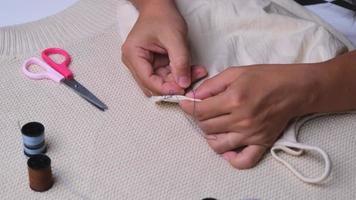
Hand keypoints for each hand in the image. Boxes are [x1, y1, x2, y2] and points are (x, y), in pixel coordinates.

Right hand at [122, 2, 206, 95]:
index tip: (182, 89)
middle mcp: (134, 62)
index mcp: (133, 54)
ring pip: (162, 82)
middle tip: (192, 83)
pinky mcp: (153, 64)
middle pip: (153, 84)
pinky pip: (166, 75)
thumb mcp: (174, 37)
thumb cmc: (162, 16)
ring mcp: (143, 64)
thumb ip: (180, 61)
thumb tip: (183, 83)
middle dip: (173, 85)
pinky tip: (192, 70)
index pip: (148, 80)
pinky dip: (179, 75)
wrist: (160, 7)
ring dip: (179, 81)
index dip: (165, 89)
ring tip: (196, 73)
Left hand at [180, 64, 318, 168]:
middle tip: (205, 110)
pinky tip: (228, 146)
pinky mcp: (261, 143)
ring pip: (217, 144)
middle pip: (205, 127)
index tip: (186, 103)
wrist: (295, 88)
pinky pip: (242, 160)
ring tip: (216, 125)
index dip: (188, 107)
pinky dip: (231, 157)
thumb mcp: (235, 72)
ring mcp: (251, 134)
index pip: (199, 111)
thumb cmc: (266, 77)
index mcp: (233, 100)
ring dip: (211, 135)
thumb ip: (212, 84)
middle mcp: (241, 120)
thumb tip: (194, 96)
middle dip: (199, 118)